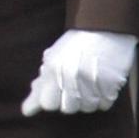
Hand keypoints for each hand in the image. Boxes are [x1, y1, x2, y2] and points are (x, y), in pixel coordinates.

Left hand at [21, 29, 137, 115]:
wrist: (104, 29)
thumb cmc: (75, 44)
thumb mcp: (53, 57)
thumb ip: (40, 84)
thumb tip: (26, 110)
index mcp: (52, 67)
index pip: (47, 103)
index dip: (51, 100)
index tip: (55, 94)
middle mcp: (70, 75)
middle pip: (67, 108)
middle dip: (69, 100)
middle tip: (75, 84)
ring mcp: (91, 80)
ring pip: (87, 108)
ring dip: (88, 99)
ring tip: (89, 81)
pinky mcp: (111, 84)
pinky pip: (104, 104)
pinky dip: (103, 98)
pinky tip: (101, 83)